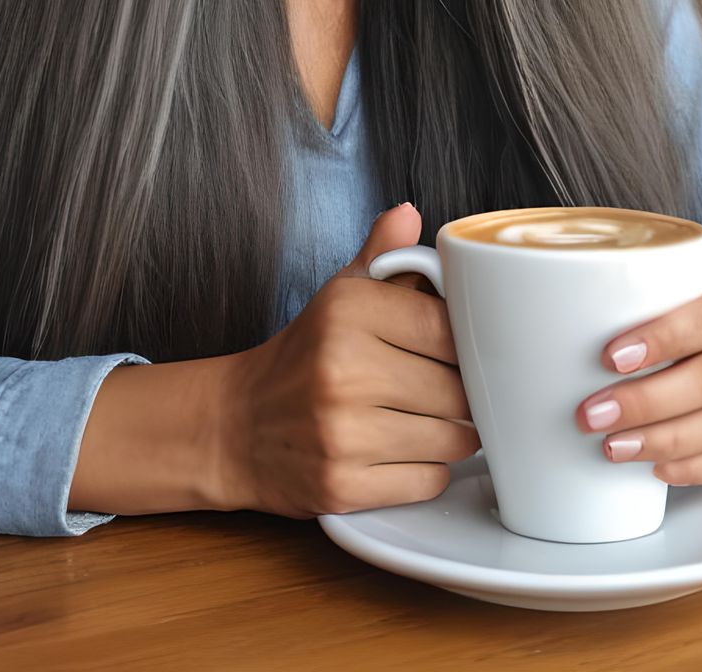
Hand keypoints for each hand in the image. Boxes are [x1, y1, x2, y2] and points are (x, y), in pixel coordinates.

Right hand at [222, 203, 480, 519]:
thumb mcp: (338, 294)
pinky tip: (405, 452)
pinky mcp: (343, 487)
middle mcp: (343, 370)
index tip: (456, 350)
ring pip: (451, 440)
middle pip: (458, 390)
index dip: (465, 344)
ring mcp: (341, 434)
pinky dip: (428, 471)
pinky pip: (428, 481)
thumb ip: (381, 254)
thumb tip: (409, 214)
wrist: (236, 424)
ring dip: (452, 435)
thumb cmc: (302, 356)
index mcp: (347, 311)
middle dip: (461, 393)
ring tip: (427, 419)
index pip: (449, 329)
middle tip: (445, 389)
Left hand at [575, 285, 701, 485]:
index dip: (659, 340)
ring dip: (659, 441)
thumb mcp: (665, 306)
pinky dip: (692, 469)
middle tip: (592, 415)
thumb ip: (632, 313)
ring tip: (612, 447)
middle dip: (643, 403)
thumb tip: (554, 339)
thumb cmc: (681, 327)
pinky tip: (657, 470)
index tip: (608, 358)